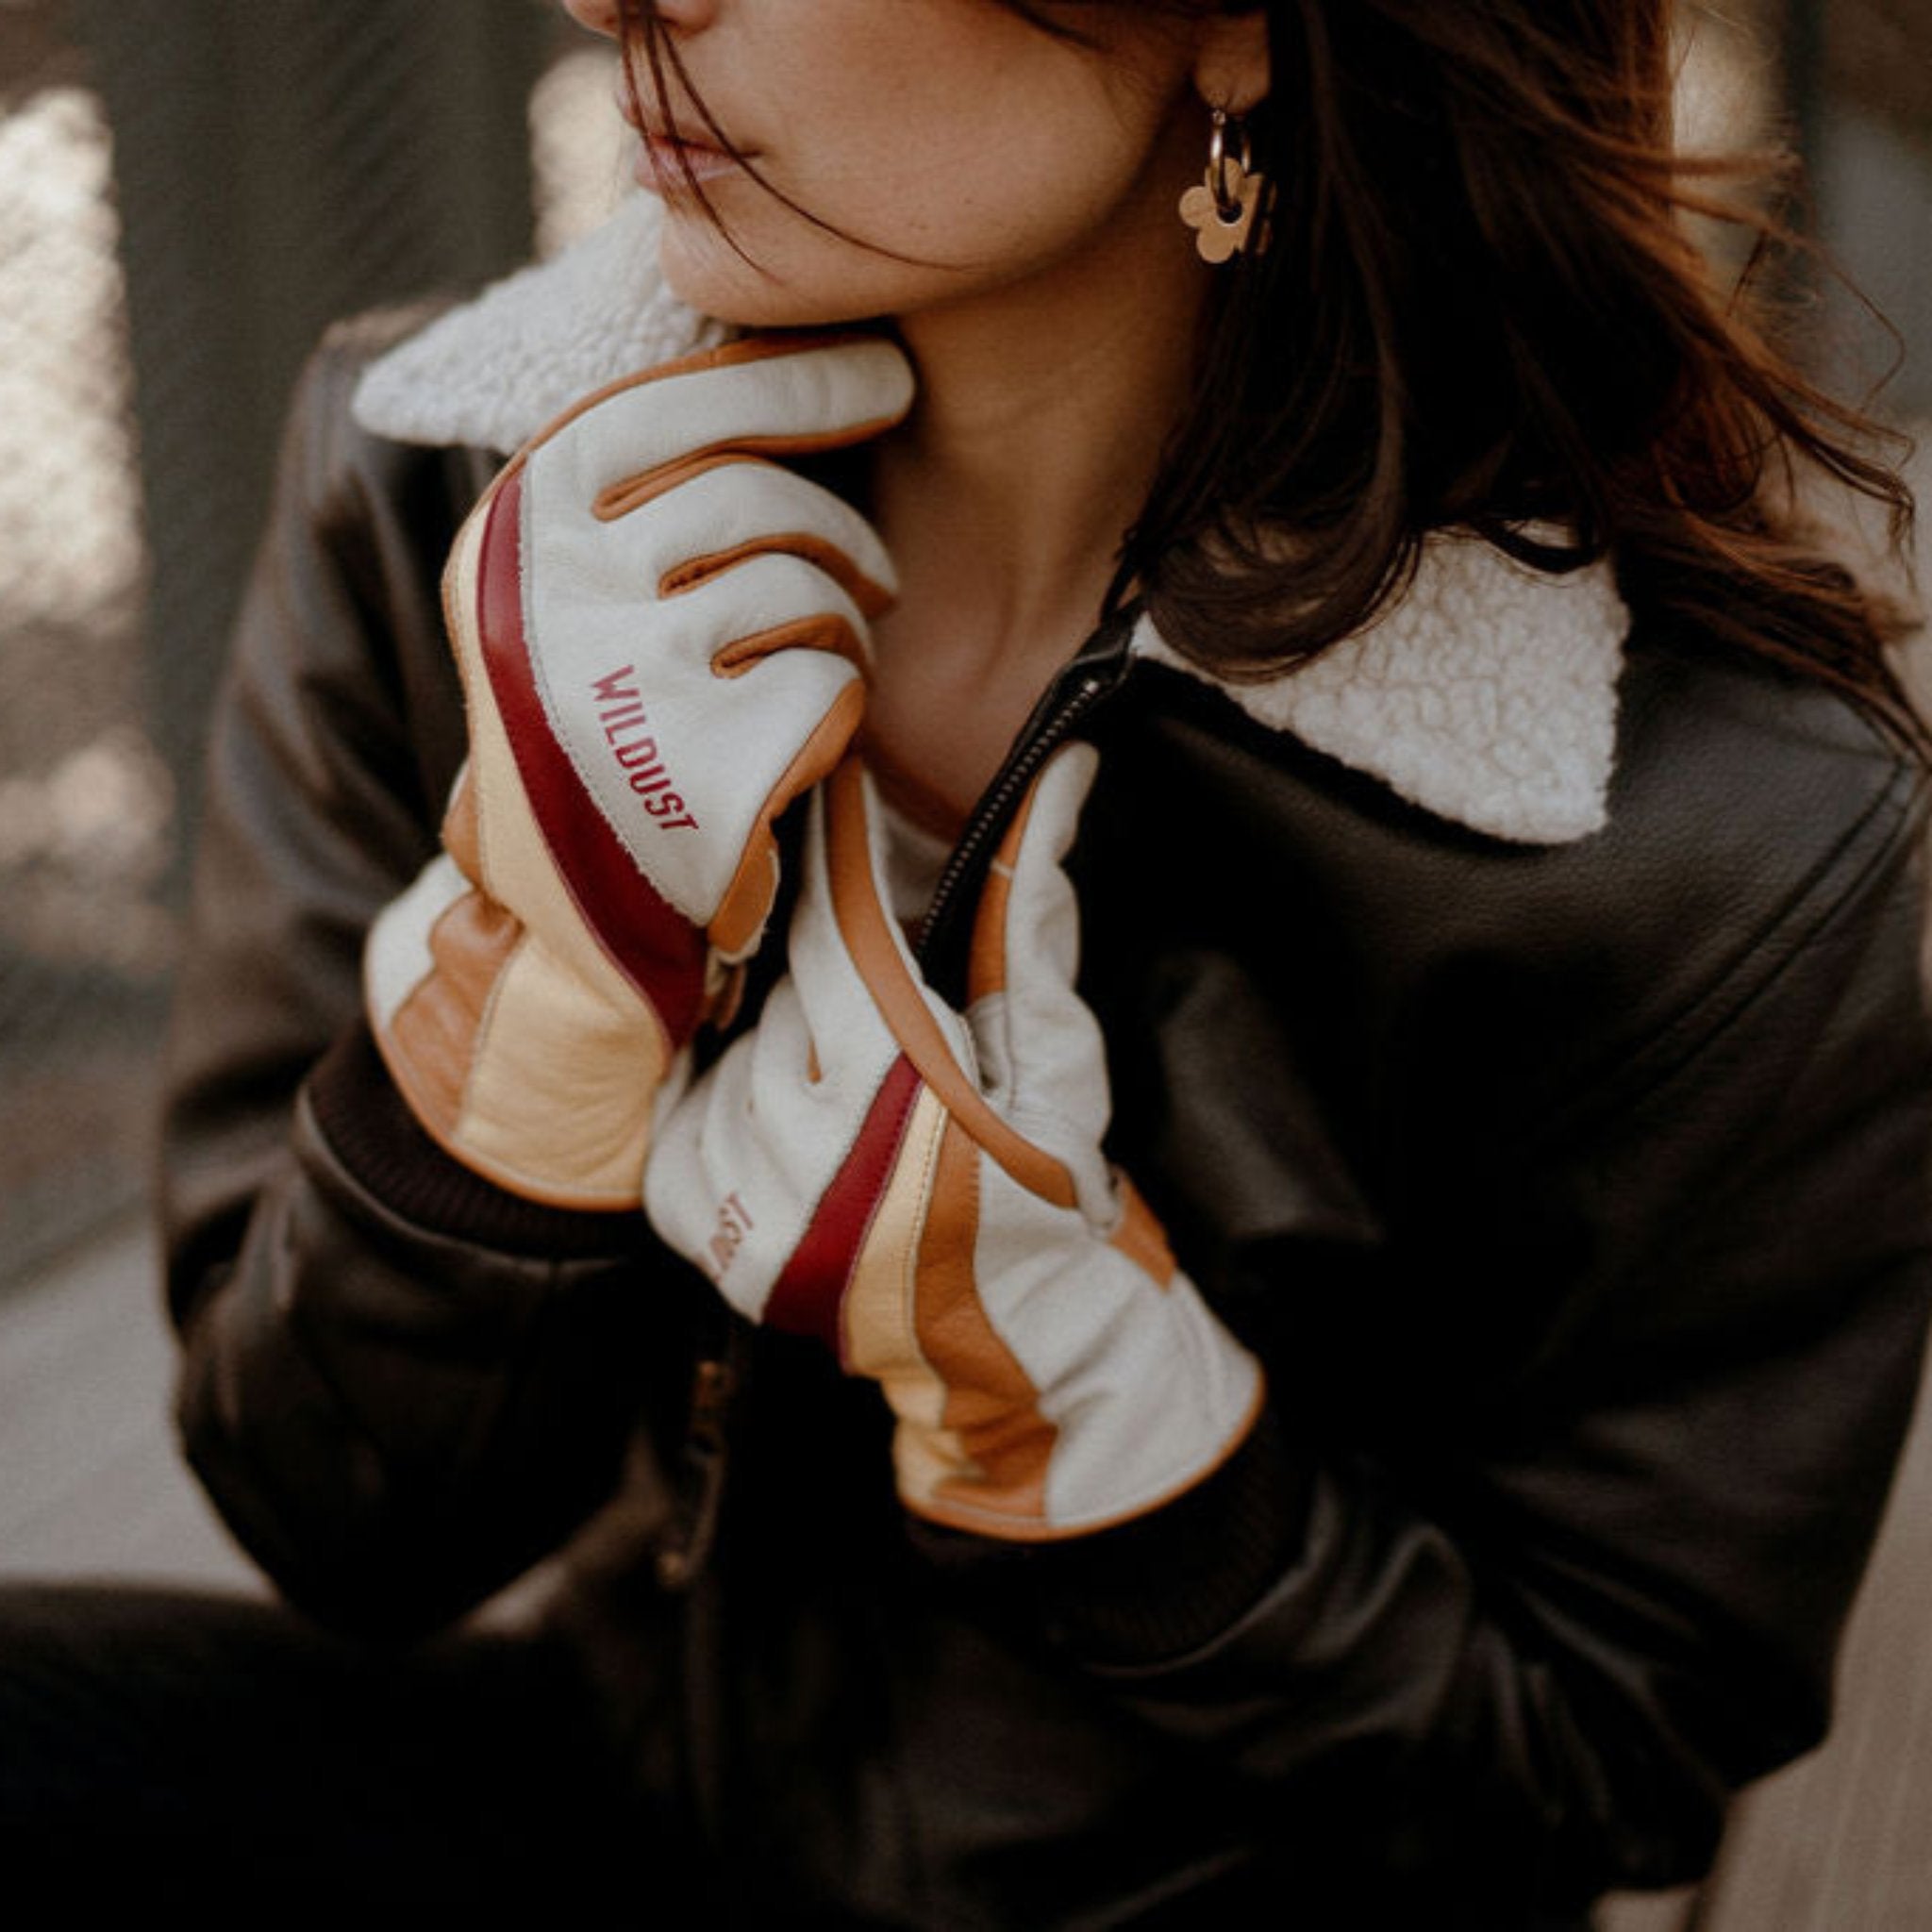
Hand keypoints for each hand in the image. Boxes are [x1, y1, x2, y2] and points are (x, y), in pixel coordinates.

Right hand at [364, 334, 914, 1207]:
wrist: (580, 919)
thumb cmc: (607, 731)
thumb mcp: (580, 592)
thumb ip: (642, 491)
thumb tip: (782, 352)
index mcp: (513, 529)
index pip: (672, 404)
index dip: (798, 381)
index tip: (887, 373)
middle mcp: (550, 593)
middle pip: (756, 493)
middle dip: (843, 526)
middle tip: (873, 569)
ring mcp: (622, 682)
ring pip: (805, 583)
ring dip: (843, 622)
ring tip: (819, 663)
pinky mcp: (701, 768)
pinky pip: (832, 682)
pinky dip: (840, 705)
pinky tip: (801, 743)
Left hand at [644, 745, 1263, 1538]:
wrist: (1030, 1348)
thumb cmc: (1060, 1190)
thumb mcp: (1059, 1053)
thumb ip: (1032, 914)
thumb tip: (1059, 775)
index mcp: (903, 1081)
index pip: (833, 925)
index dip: (833, 858)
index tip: (831, 802)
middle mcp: (814, 1143)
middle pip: (773, 992)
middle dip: (811, 965)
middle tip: (854, 975)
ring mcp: (759, 1207)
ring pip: (727, 1061)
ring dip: (771, 1045)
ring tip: (836, 1067)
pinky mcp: (725, 1256)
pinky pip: (682, 1139)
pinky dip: (720, 1112)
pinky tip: (779, 1113)